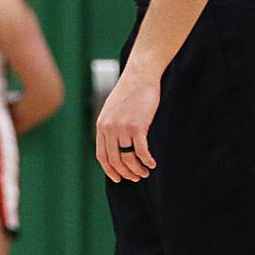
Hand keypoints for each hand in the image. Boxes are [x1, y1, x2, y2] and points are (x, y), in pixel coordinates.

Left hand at [96, 64, 159, 183]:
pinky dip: (147, 160)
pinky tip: (153, 163)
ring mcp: (122, 128)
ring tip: (145, 172)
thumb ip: (111, 126)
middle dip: (125, 173)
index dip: (110, 170)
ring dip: (137, 169)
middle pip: (115, 160)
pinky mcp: (137, 126)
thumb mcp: (112, 109)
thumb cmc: (129, 93)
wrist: (139, 76)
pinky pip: (141, 151)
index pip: (102, 155)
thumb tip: (116, 144)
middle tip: (135, 178)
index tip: (118, 178)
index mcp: (101, 126)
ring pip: (128, 158)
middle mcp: (109, 129)